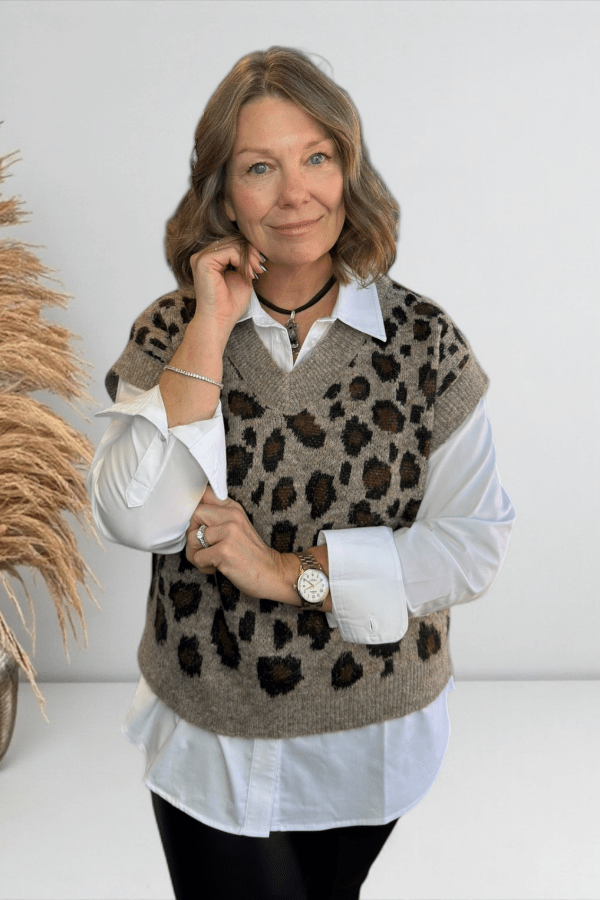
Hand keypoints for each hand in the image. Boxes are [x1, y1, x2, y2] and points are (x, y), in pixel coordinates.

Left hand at [185, 486, 298, 603]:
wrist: (272, 573)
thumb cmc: (250, 553)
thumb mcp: (237, 526)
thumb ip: (218, 516)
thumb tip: (191, 511)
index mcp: (233, 508)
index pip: (204, 493)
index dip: (194, 507)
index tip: (198, 523)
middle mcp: (231, 515)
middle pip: (194, 515)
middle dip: (192, 534)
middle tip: (204, 547)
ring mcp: (228, 532)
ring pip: (191, 538)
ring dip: (197, 554)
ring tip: (213, 559)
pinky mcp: (224, 550)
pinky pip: (197, 557)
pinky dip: (203, 566)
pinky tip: (217, 567)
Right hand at [189, 239, 265, 340]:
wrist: (220, 320)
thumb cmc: (230, 303)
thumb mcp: (241, 276)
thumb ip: (244, 260)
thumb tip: (254, 246)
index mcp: (210, 259)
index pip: (232, 243)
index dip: (249, 251)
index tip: (261, 266)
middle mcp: (202, 256)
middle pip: (232, 241)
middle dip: (251, 253)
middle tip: (261, 267)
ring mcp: (201, 258)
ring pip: (232, 244)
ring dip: (249, 257)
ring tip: (256, 272)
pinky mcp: (203, 262)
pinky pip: (229, 251)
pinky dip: (243, 260)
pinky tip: (248, 274)